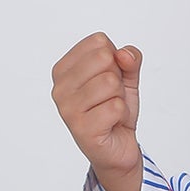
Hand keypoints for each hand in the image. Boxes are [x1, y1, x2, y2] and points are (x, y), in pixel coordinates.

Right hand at [51, 33, 142, 190]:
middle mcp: (60, 87)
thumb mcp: (126, 78)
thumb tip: (124, 55)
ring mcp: (67, 108)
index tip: (108, 80)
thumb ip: (129, 59)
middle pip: (104, 58)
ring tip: (111, 111)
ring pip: (111, 82)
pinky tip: (112, 124)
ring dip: (120, 98)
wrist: (118, 148)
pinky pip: (116, 107)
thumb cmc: (115, 110)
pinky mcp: (81, 129)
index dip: (115, 60)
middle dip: (118, 79)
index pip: (99, 42)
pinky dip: (122, 115)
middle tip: (111, 98)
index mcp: (64, 69)